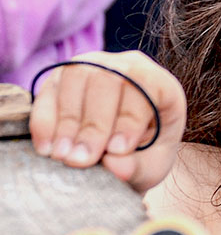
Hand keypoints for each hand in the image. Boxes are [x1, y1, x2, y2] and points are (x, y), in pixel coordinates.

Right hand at [29, 51, 185, 194]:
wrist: (119, 155)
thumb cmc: (142, 156)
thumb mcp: (150, 167)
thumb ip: (137, 167)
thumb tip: (115, 165)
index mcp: (161, 85)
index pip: (145, 85)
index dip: (130, 117)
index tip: (118, 150)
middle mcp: (127, 67)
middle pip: (108, 79)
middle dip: (94, 123)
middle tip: (82, 159)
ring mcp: (93, 66)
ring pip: (76, 79)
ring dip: (68, 122)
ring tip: (63, 156)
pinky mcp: (61, 77)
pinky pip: (49, 91)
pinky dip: (45, 121)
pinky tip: (47, 148)